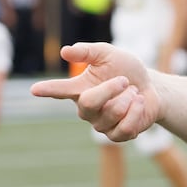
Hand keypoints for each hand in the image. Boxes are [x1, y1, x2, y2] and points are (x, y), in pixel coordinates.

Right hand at [31, 43, 158, 141]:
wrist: (151, 88)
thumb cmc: (126, 70)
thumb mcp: (109, 55)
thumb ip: (88, 52)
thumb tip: (65, 51)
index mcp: (79, 89)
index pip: (60, 90)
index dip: (48, 89)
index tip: (35, 89)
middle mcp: (86, 109)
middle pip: (90, 102)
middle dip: (111, 88)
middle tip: (124, 81)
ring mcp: (100, 124)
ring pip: (113, 113)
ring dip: (129, 98)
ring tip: (133, 93)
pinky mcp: (117, 135)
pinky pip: (126, 127)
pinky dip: (137, 112)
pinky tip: (139, 104)